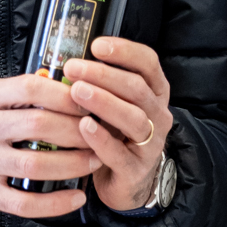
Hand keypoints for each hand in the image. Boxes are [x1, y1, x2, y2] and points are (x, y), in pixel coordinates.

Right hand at [0, 74, 103, 218]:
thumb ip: (16, 93)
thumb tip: (64, 85)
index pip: (29, 88)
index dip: (64, 93)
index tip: (89, 98)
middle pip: (39, 126)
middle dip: (78, 130)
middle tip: (102, 131)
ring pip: (36, 165)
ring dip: (74, 164)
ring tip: (96, 160)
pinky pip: (24, 202)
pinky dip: (55, 203)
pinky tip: (76, 197)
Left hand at [61, 37, 173, 212]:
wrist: (127, 181)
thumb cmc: (116, 135)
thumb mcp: (115, 104)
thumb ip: (101, 84)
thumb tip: (68, 60)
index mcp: (154, 92)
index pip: (148, 63)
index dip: (124, 51)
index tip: (97, 45)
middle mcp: (158, 114)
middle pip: (138, 88)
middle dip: (104, 75)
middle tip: (73, 68)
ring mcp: (151, 143)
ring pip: (134, 118)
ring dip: (104, 102)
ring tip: (77, 92)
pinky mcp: (136, 169)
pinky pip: (120, 153)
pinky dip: (101, 138)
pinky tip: (83, 127)